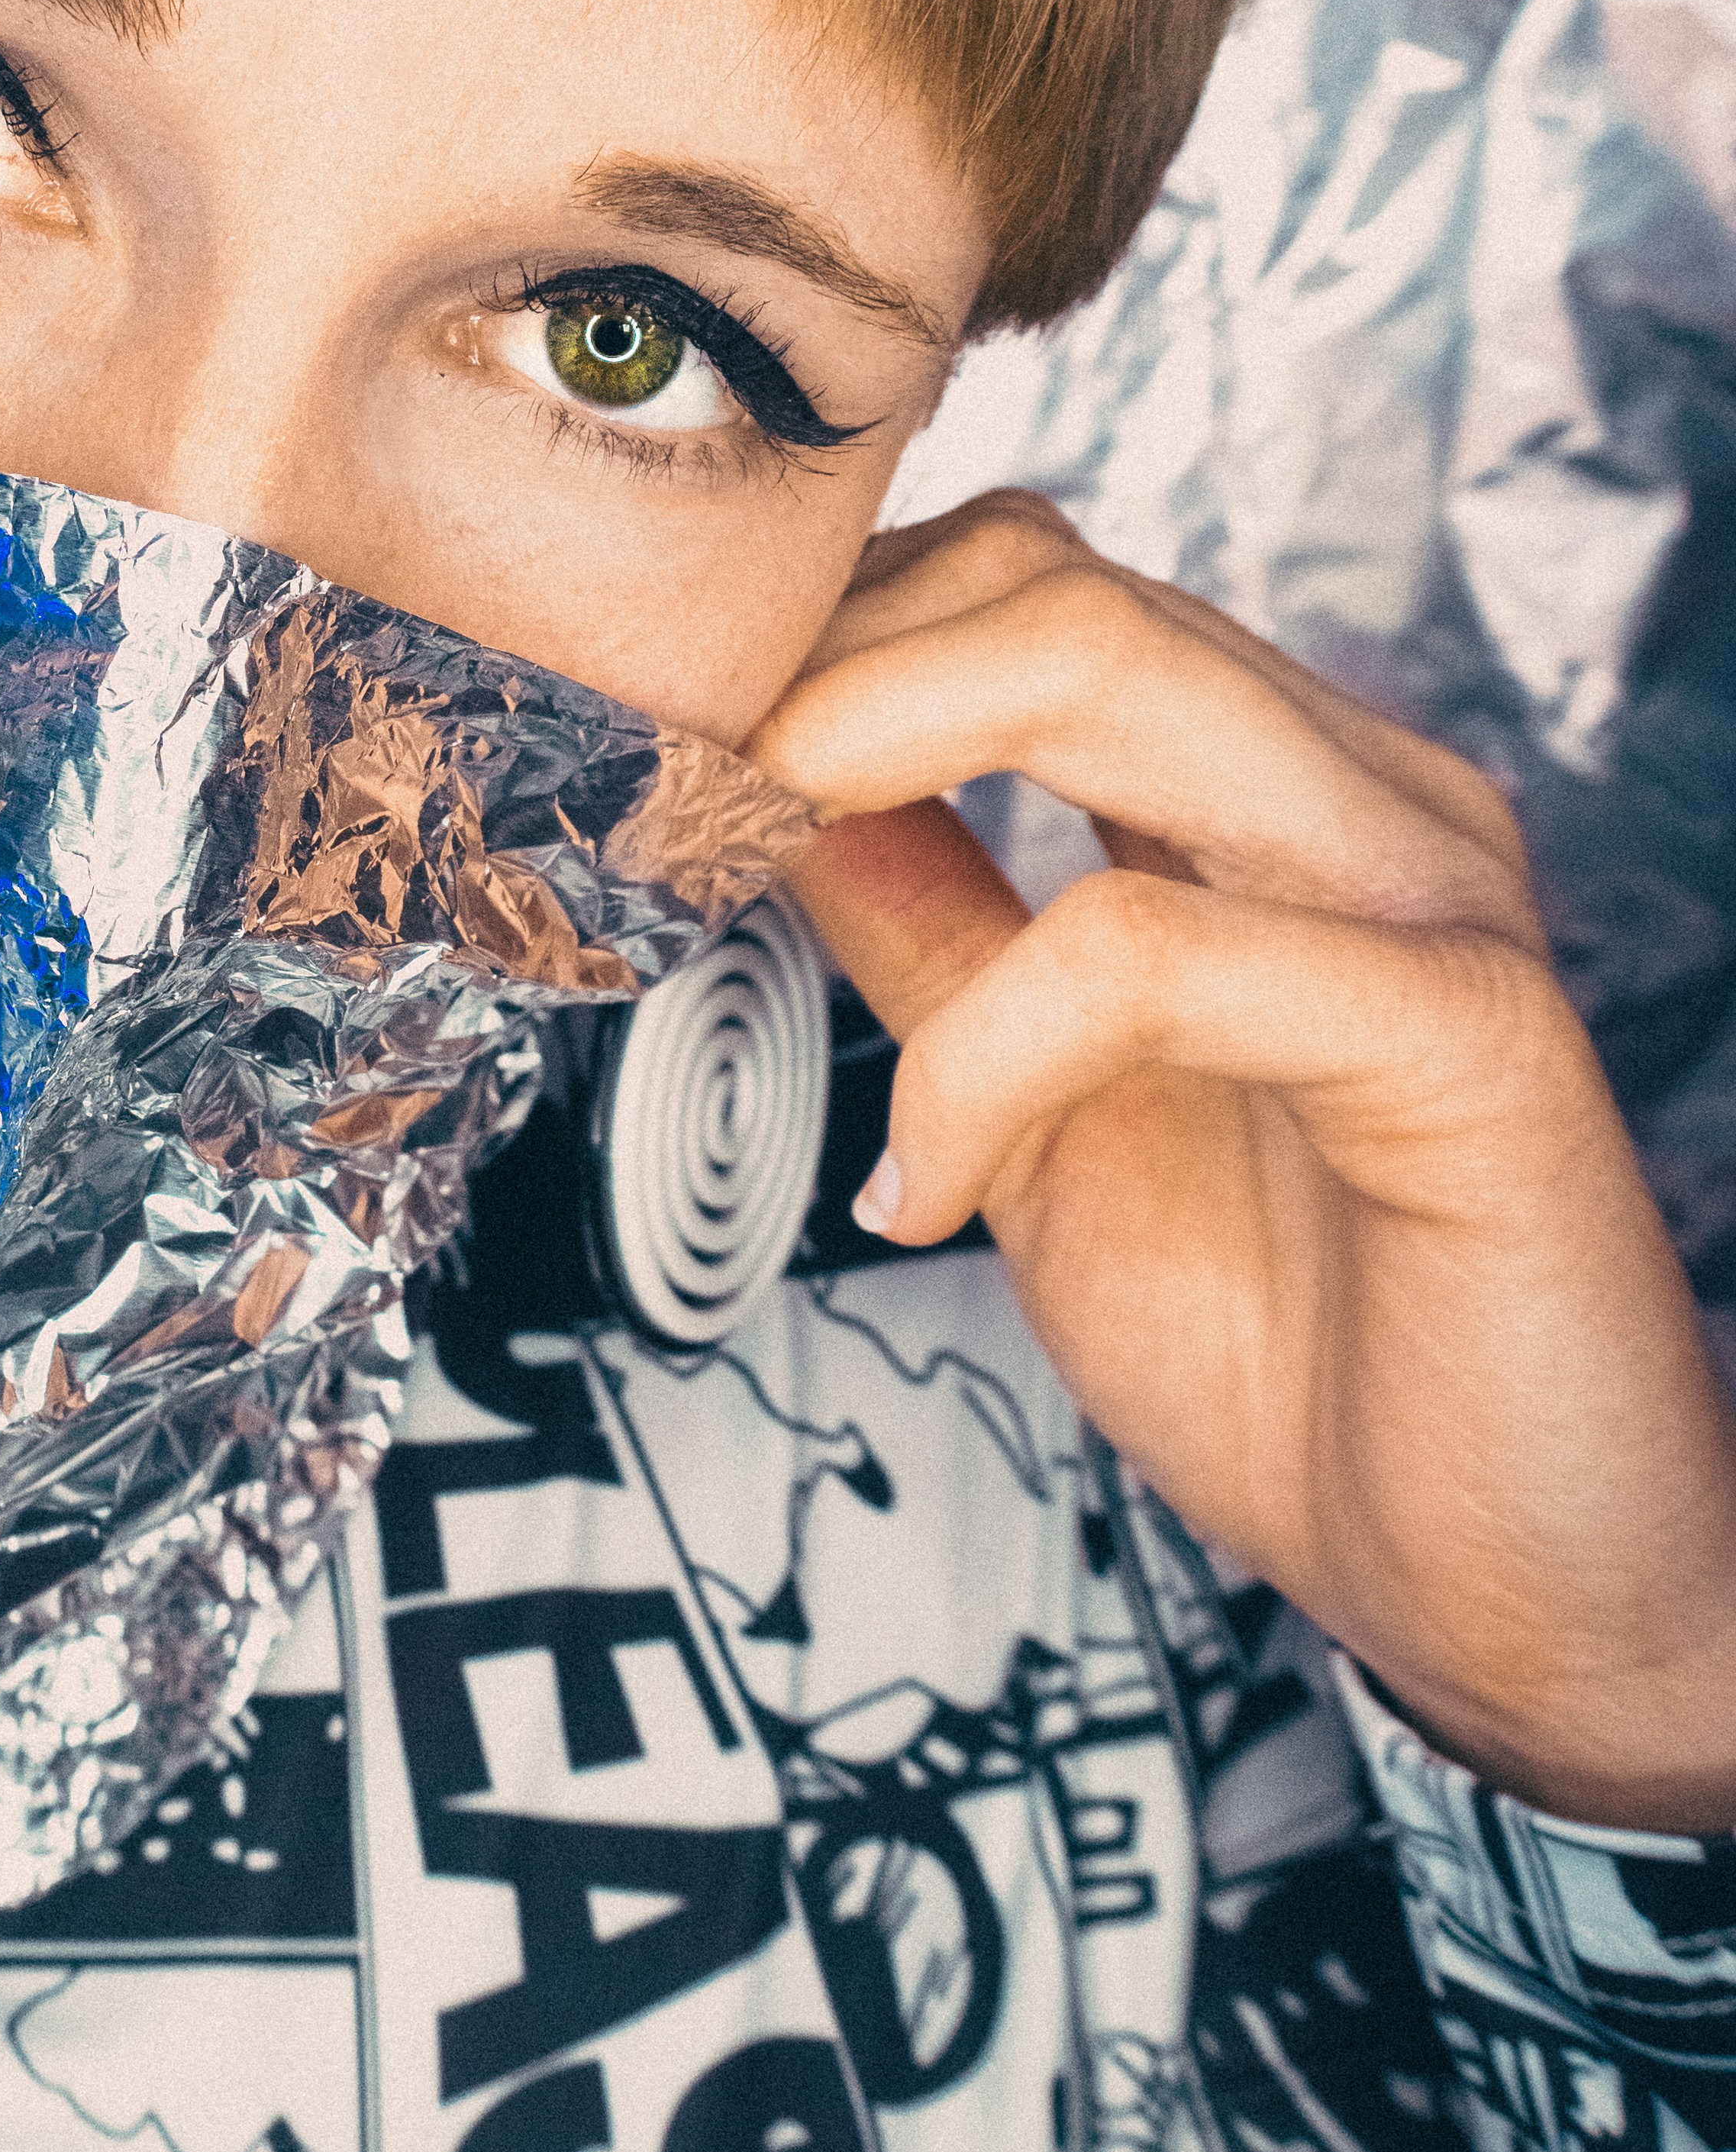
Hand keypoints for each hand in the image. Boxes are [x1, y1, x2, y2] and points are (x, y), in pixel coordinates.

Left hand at [755, 493, 1735, 1829]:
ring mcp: (1425, 892)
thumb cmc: (1299, 1345)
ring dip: (867, 748)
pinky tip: (925, 1188)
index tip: (650, 747)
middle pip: (1047, 578)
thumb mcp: (1034, 1100)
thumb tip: (764, 804)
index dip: (815, 639)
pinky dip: (984, 1058)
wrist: (1502, 1573)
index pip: (1019, 583)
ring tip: (750, 868)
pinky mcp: (1468, 1032)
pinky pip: (1152, 952)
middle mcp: (1359, 797)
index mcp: (1272, 794)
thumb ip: (930, 931)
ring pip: (1107, 669)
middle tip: (671, 796)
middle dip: (814, 664)